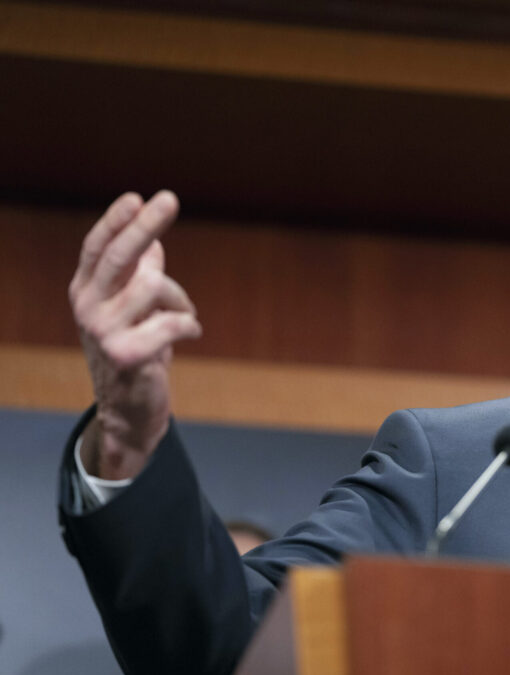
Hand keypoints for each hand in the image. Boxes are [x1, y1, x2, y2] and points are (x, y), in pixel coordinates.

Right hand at [69, 191, 200, 478]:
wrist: (128, 411)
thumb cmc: (137, 351)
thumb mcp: (135, 310)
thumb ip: (138, 276)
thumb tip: (152, 240)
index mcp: (87, 292)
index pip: (97, 248)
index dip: (116, 221)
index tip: (137, 197)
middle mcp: (87, 307)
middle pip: (117, 256)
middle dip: (144, 226)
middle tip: (169, 199)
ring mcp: (102, 332)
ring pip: (154, 286)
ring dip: (181, 299)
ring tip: (185, 315)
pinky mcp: (125, 355)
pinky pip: (170, 323)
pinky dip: (189, 324)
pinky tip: (191, 333)